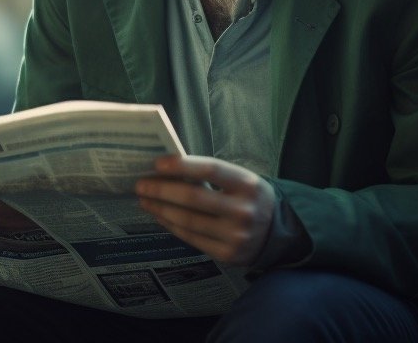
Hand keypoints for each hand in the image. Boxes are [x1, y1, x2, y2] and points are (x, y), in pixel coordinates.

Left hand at [136, 155, 274, 267]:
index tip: (157, 164)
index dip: (182, 165)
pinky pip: (191, 238)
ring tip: (145, 200)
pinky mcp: (227, 254)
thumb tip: (169, 169)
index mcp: (248, 184)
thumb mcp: (241, 180)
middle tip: (140, 184)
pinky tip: (160, 216)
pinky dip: (171, 225)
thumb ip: (211, 175)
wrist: (277, 232)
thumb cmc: (249, 198)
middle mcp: (243, 210)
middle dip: (161, 190)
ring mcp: (236, 235)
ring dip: (161, 209)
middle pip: (194, 197)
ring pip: (188, 220)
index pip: (211, 169)